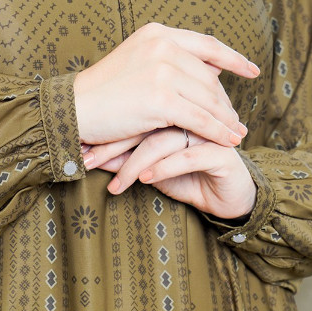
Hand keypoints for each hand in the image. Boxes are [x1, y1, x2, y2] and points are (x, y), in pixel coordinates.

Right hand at [73, 22, 258, 146]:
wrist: (73, 108)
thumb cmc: (100, 92)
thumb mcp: (134, 62)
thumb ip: (165, 62)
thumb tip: (204, 76)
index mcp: (156, 34)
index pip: (207, 45)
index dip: (233, 59)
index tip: (251, 70)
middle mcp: (162, 46)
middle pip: (209, 77)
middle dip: (225, 101)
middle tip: (236, 119)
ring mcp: (162, 71)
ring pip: (208, 99)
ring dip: (226, 119)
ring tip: (238, 133)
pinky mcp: (160, 99)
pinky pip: (199, 118)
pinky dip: (217, 131)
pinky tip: (229, 141)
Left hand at [84, 128, 256, 219]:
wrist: (228, 198)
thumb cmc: (186, 179)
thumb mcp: (149, 170)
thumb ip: (124, 159)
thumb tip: (90, 155)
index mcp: (171, 111)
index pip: (133, 117)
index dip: (107, 135)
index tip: (83, 151)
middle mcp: (188, 116)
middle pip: (145, 124)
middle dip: (114, 146)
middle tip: (91, 161)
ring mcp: (206, 132)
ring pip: (163, 140)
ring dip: (136, 163)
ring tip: (118, 182)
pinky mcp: (222, 151)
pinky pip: (188, 156)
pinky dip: (164, 167)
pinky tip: (147, 179)